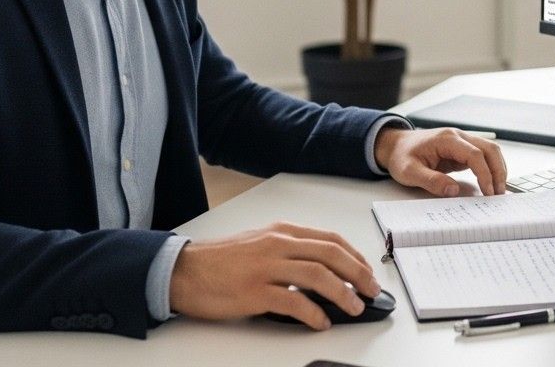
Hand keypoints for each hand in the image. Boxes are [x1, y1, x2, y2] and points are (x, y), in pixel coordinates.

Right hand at [168, 222, 379, 329]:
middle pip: (331, 254)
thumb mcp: (260, 244)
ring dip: (342, 293)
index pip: (330, 239)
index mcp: (281, 231)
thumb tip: (323, 272)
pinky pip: (293, 301)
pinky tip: (321, 322)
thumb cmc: (220, 261)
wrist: (183, 270)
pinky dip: (313, 313)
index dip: (355, 256)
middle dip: (357, 273)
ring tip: (354, 307)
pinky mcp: (254, 291)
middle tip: (371, 290)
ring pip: (317, 276)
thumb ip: (289, 252)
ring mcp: (266, 267)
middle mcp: (277, 244)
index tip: (367, 271)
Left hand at [374, 126, 507, 196]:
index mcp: (446, 139)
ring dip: (498, 169)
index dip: (484, 174)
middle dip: (498, 171)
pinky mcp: (462, 149)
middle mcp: (458, 136)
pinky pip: (483, 156)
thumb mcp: (409, 172)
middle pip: (489, 149)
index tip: (488, 192)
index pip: (475, 154)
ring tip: (499, 190)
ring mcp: (462, 141)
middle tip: (499, 194)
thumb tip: (453, 191)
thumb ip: (431, 181)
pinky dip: (491, 168)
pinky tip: (492, 182)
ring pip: (490, 150)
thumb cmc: (401, 156)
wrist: (396, 145)